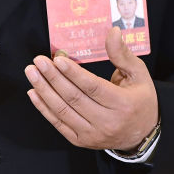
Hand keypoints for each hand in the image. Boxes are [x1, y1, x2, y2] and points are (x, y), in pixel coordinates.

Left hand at [24, 27, 157, 150]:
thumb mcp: (139, 74)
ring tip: (32, 73)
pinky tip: (33, 93)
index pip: (93, 87)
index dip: (73, 73)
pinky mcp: (81, 141)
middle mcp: (107, 122)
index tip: (58, 59)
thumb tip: (112, 32)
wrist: (142, 135)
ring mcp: (93, 134)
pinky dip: (44, 108)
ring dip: (44, 90)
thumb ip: (123, 54)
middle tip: (38, 62)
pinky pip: (59, 124)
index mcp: (123, 104)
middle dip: (53, 78)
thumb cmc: (140, 100)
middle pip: (74, 98)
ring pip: (63, 111)